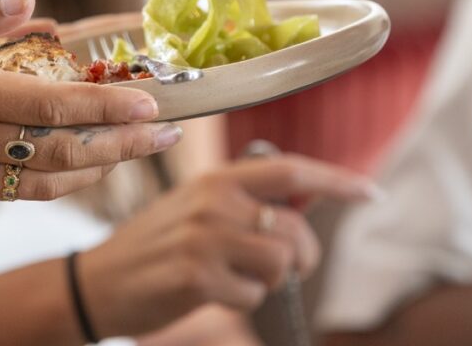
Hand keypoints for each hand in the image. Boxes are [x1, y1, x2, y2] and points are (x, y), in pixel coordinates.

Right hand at [0, 0, 176, 199]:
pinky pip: (26, 192)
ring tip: (144, 149)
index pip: (51, 105)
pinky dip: (67, 183)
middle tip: (171, 133)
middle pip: (64, 148)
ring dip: (105, 165)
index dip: (105, 107)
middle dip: (124, 142)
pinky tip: (91, 166)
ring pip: (51, 178)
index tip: (150, 103)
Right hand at [79, 154, 377, 338]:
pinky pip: (252, 296)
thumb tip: (302, 204)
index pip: (291, 169)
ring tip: (236, 277)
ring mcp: (206, 236)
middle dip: (302, 255)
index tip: (372, 193)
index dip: (336, 180)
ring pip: (279, 263)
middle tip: (281, 266)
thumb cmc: (158, 242)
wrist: (100, 279)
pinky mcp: (197, 276)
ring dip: (268, 281)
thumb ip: (244, 198)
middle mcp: (215, 199)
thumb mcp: (198, 203)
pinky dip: (242, 301)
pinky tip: (211, 292)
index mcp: (219, 176)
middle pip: (295, 227)